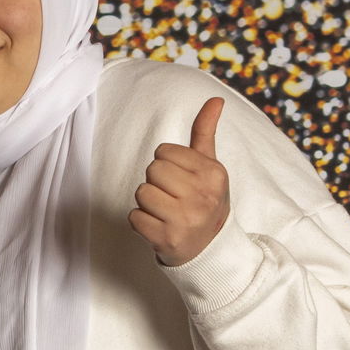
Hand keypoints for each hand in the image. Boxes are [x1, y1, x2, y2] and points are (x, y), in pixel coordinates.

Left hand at [128, 96, 229, 266]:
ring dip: (147, 202)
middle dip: (155, 182)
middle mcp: (202, 196)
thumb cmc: (204, 201)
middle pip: (152, 170)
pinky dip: (141, 222)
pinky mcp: (167, 239)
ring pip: (141, 193)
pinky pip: (134, 217)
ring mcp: (185, 219)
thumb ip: (205, 133)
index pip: (164, 152)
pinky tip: (158, 226)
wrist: (210, 249)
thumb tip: (215, 99)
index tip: (180, 180)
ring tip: (165, 211)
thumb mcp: (210, 167)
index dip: (166, 163)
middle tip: (171, 196)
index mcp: (213, 174)